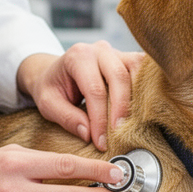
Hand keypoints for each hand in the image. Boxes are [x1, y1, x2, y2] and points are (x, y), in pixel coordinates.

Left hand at [17, 43, 144, 151]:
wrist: (53, 72)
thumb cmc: (51, 87)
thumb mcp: (47, 104)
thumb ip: (67, 118)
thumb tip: (88, 134)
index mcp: (78, 57)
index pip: (95, 90)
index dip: (100, 119)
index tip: (101, 142)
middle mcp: (99, 50)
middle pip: (119, 76)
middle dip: (121, 109)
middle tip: (118, 135)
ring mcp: (116, 52)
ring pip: (136, 69)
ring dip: (138, 96)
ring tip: (132, 123)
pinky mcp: (127, 59)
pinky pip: (142, 70)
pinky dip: (145, 89)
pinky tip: (140, 110)